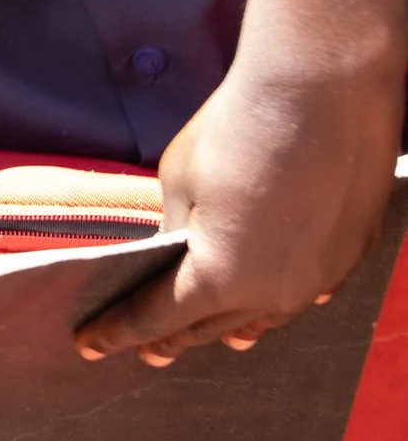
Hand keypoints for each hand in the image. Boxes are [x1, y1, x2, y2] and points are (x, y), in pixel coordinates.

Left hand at [76, 56, 399, 363]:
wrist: (323, 88)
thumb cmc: (236, 129)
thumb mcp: (180, 184)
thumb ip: (173, 232)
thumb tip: (170, 256)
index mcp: (218, 280)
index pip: (155, 320)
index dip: (117, 333)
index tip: (89, 346)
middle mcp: (274, 293)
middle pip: (210, 325)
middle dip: (174, 338)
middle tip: (148, 352)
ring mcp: (320, 277)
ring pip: (266, 316)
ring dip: (233, 326)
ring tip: (212, 339)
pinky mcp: (352, 251)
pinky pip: (309, 292)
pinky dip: (281, 301)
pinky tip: (273, 304)